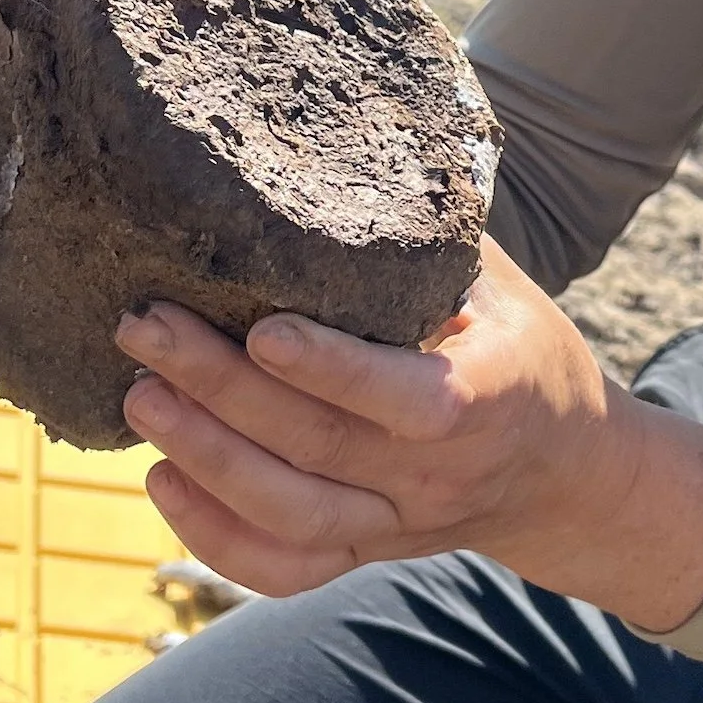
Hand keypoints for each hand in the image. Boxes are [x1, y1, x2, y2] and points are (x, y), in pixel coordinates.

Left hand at [114, 237, 702, 633]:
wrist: (563, 470)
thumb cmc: (514, 348)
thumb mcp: (497, 285)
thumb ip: (425, 236)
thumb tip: (347, 132)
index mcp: (485, 399)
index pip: (403, 398)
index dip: (330, 370)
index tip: (261, 329)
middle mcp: (438, 476)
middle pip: (318, 446)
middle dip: (220, 388)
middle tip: (144, 325)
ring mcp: (397, 524)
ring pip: (292, 516)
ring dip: (206, 458)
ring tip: (139, 393)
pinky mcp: (364, 553)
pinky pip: (284, 570)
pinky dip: (216, 539)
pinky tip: (163, 479)